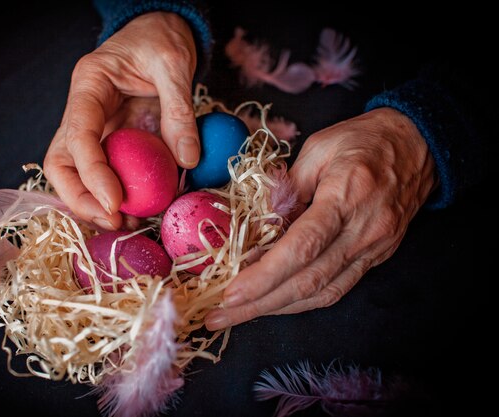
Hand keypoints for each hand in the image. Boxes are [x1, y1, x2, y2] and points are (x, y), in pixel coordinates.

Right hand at [44, 12, 198, 229]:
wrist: (160, 32)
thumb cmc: (160, 39)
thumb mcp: (174, 64)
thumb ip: (179, 109)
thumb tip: (186, 160)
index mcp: (89, 85)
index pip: (78, 135)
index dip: (92, 173)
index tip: (116, 201)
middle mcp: (82, 110)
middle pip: (60, 163)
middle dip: (80, 198)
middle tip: (114, 221)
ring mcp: (94, 128)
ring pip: (74, 174)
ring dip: (92, 205)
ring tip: (126, 224)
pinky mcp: (109, 141)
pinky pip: (103, 173)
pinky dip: (113, 197)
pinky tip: (134, 212)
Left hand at [206, 108, 436, 329]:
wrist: (418, 145)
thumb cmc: (363, 139)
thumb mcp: (317, 148)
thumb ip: (286, 188)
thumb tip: (257, 224)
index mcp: (346, 197)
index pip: (302, 247)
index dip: (264, 275)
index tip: (231, 292)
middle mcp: (364, 230)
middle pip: (307, 281)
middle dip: (259, 304)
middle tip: (220, 316)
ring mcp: (374, 248)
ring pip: (322, 293)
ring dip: (276, 309)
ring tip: (237, 315)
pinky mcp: (376, 257)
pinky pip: (337, 288)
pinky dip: (302, 300)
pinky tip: (274, 304)